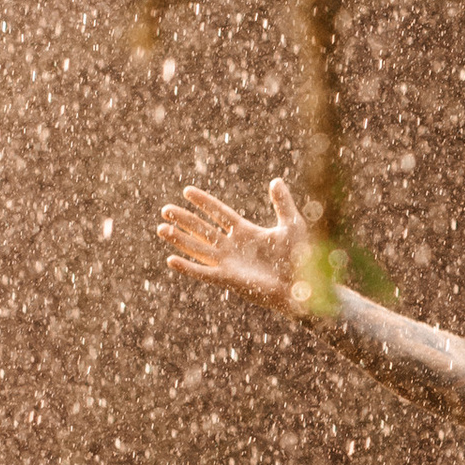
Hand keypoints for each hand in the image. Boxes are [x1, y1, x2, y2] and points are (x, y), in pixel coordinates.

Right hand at [162, 176, 315, 312]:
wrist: (304, 284)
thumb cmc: (300, 258)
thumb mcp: (291, 225)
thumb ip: (282, 203)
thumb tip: (275, 180)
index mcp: (246, 232)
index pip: (219, 213)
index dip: (204, 202)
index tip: (186, 191)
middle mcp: (233, 247)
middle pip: (203, 229)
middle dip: (184, 219)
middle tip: (165, 209)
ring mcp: (229, 263)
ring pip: (197, 248)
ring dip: (179, 239)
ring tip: (161, 228)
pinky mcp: (228, 279)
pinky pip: (203, 272)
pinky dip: (187, 267)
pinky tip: (171, 259)